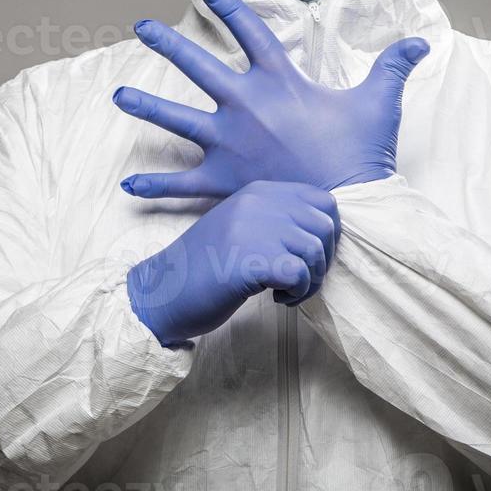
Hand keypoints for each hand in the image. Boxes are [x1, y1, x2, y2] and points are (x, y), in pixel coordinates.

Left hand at [114, 0, 428, 198]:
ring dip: (145, 107)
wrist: (348, 210)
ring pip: (176, 119)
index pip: (248, 30)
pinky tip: (129, 186)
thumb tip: (420, 41)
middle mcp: (245, 106)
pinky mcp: (223, 182)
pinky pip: (181, 185)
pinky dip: (154, 186)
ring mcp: (228, 144)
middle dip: (166, 44)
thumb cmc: (360, 155)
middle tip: (142, 28)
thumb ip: (393, 67)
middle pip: (197, 66)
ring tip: (118, 97)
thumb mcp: (379, 104)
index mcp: (279, 82)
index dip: (227, 3)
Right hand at [127, 181, 340, 346]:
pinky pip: (300, 274)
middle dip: (322, 259)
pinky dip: (297, 293)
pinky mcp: (251, 260)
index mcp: (258, 192)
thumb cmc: (205, 267)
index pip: (322, 200)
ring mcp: (253, 229)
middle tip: (300, 279)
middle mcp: (258, 203)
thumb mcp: (241, 227)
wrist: (163, 291)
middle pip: (325, 225)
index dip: (328, 233)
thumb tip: (325, 235)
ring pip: (316, 251)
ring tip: (286, 292)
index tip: (310, 257)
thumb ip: (276, 220)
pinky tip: (276, 299)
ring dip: (310, 281)